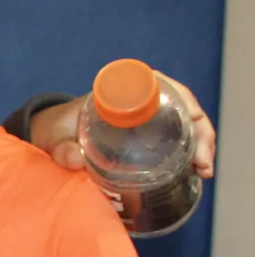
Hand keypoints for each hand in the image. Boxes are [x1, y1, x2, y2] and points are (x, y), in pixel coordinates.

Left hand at [34, 76, 215, 178]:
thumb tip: (74, 160)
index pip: (156, 85)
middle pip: (180, 107)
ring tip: (204, 170)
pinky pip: (176, 139)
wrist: (52, 136)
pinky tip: (197, 172)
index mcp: (116, 92)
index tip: (192, 116)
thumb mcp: (54, 139)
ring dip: (199, 145)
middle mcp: (136, 102)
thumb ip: (60, 149)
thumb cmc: (54, 131)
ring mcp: (145, 118)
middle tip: (202, 161)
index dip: (180, 98)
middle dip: (198, 131)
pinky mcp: (148, 135)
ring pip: (183, 125)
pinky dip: (189, 153)